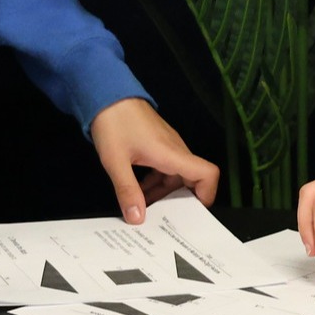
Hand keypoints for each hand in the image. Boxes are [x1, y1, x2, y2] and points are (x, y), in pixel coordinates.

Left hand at [88, 98, 219, 222]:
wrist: (106, 93)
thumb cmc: (113, 123)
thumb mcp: (115, 161)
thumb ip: (127, 190)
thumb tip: (137, 219)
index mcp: (172, 154)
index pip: (208, 174)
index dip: (207, 195)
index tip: (191, 213)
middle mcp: (175, 150)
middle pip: (192, 180)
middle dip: (181, 202)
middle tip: (163, 221)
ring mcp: (168, 146)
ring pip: (176, 176)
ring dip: (165, 194)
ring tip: (145, 211)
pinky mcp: (158, 145)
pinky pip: (165, 169)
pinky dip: (156, 183)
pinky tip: (138, 192)